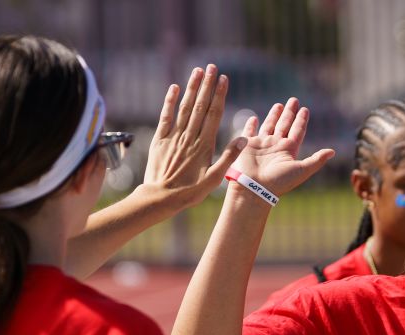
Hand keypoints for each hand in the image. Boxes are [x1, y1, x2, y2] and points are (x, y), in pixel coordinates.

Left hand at [142, 64, 247, 208]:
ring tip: (197, 71)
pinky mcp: (160, 140)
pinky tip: (174, 87)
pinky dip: (170, 101)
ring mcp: (174, 136)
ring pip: (184, 107)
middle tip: (212, 67)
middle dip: (207, 85)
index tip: (224, 79)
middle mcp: (190, 137)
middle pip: (200, 106)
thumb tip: (244, 139)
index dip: (219, 95)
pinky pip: (166, 117)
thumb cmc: (190, 192)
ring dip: (191, 88)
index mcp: (204, 145)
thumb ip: (229, 158)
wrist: (161, 197)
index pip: (214, 114)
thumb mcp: (214, 179)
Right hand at [232, 97, 333, 196]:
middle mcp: (276, 146)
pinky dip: (251, 125)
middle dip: (290, 113)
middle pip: (285, 125)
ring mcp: (262, 145)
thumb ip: (316, 160)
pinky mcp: (247, 145)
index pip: (297, 131)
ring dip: (274, 116)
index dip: (301, 120)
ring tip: (279, 105)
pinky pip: (249, 132)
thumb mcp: (302, 170)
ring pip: (269, 126)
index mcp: (289, 150)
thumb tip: (333, 152)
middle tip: (294, 100)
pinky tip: (254, 118)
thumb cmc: (279, 182)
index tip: (305, 109)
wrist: (255, 189)